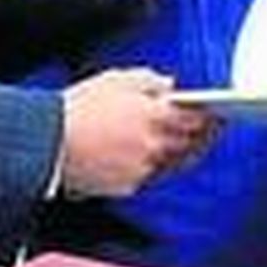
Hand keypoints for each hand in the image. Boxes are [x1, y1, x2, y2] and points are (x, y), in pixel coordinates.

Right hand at [59, 68, 217, 196]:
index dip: (212, 117)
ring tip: (175, 141)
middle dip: (202, 137)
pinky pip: (150, 175)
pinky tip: (145, 154)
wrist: (48, 143)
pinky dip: (152, 165)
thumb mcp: (115, 80)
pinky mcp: (128, 186)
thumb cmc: (76, 109)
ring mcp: (143, 169)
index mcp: (156, 116)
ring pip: (172, 162)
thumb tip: (168, 85)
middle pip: (191, 144)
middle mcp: (155, 146)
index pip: (199, 119)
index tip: (218, 114)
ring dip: (178, 151)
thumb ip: (149, 81)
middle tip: (206, 130)